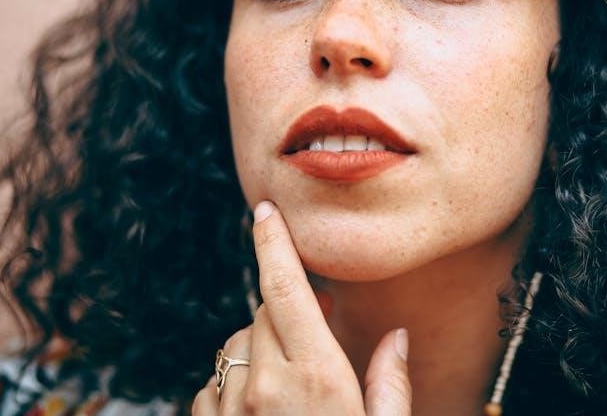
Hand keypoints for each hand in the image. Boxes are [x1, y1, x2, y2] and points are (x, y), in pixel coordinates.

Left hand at [191, 200, 411, 414]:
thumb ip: (390, 385)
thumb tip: (396, 337)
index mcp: (317, 378)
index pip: (286, 289)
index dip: (273, 243)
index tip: (266, 211)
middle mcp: (266, 388)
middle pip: (263, 314)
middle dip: (287, 313)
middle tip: (318, 334)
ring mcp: (231, 411)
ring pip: (235, 347)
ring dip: (259, 349)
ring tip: (289, 384)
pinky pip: (210, 386)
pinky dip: (231, 385)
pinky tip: (259, 409)